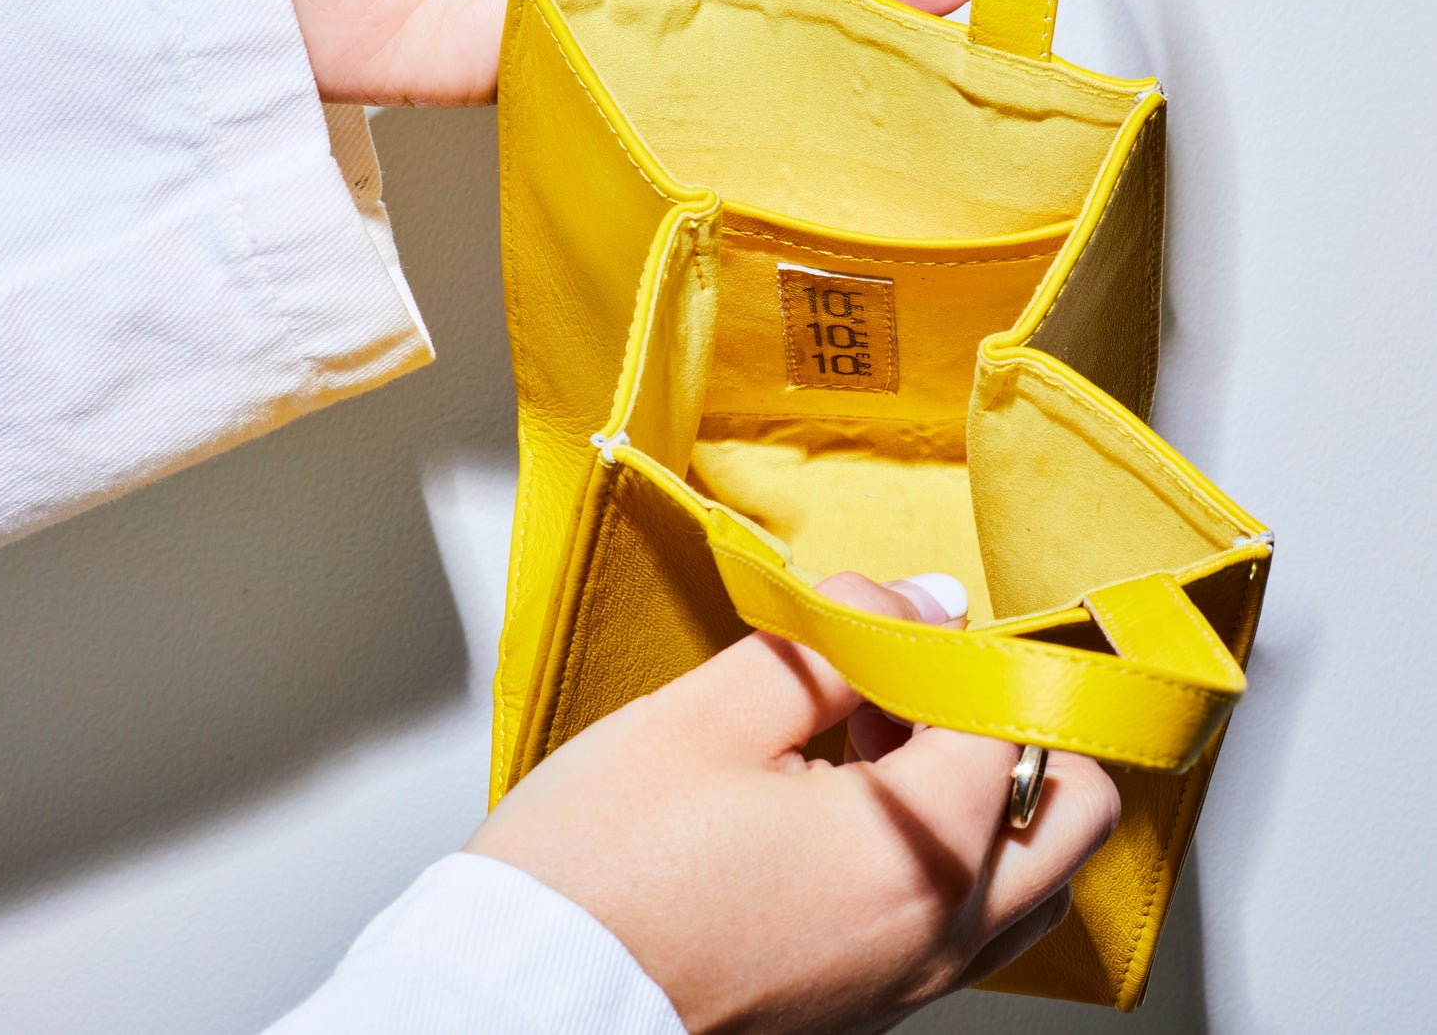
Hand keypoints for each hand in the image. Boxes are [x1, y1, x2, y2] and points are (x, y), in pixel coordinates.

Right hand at [469, 572, 1119, 1033]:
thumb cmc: (601, 869)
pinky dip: (944, 850)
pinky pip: (968, 918)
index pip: (1009, 716)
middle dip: (1004, 728)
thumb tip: (925, 601)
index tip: (871, 637)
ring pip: (1032, 872)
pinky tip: (839, 811)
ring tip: (865, 749)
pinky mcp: (873, 1005)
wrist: (523, 1001)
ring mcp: (912, 983)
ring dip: (980, 792)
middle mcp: (939, 937)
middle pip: (1072, 810)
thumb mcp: (710, 714)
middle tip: (899, 694)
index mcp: (914, 857)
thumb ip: (837, 641)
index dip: (944, 653)